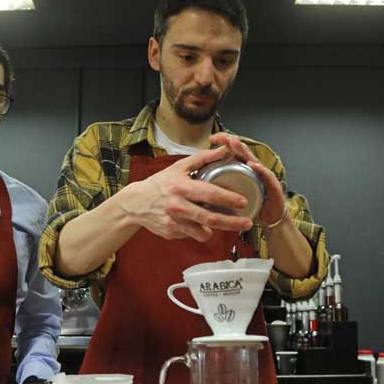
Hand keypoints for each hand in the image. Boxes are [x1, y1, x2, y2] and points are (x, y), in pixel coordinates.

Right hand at [122, 146, 252, 241]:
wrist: (136, 203)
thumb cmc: (160, 183)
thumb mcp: (179, 167)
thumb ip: (203, 158)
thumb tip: (224, 149)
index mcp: (182, 187)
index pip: (209, 194)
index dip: (228, 198)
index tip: (243, 201)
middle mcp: (178, 206)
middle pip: (210, 217)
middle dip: (232, 222)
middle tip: (247, 222)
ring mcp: (174, 221)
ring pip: (203, 232)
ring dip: (217, 229)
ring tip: (227, 224)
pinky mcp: (171, 232)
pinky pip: (192, 235)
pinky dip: (200, 231)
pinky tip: (199, 223)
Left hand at [209, 132, 286, 224]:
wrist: (268, 219)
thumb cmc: (249, 206)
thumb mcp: (229, 195)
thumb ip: (217, 186)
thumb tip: (198, 181)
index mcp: (243, 170)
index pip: (234, 152)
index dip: (224, 142)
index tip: (212, 137)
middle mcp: (254, 170)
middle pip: (243, 152)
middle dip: (233, 142)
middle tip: (224, 136)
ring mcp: (265, 177)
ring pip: (254, 160)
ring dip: (244, 151)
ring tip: (235, 144)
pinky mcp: (274, 187)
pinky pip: (268, 177)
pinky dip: (261, 170)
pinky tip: (252, 165)